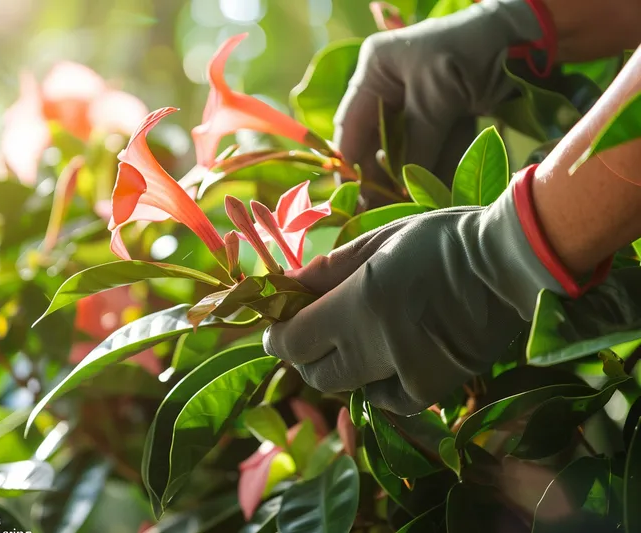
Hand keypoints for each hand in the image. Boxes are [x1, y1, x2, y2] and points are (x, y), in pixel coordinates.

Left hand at [263, 168, 610, 414]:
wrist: (511, 264)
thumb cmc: (442, 241)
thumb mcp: (380, 241)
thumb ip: (328, 271)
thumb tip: (287, 288)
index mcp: (360, 303)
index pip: (292, 341)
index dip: (277, 336)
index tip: (277, 326)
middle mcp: (378, 346)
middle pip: (314, 373)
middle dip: (305, 353)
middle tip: (314, 330)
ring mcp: (407, 373)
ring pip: (347, 389)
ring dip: (340, 368)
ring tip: (357, 336)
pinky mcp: (434, 389)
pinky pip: (385, 401)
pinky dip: (377, 384)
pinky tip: (389, 357)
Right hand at [335, 0, 547, 204]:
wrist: (529, 36)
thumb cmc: (472, 49)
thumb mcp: (437, 95)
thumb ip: (417, 143)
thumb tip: (400, 190)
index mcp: (377, 70)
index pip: (352, 124)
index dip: (350, 163)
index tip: (352, 197)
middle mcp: (392, 87)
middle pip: (378, 141)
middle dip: (383, 176)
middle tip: (379, 211)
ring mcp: (420, 101)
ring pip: (408, 149)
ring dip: (413, 178)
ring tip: (409, 208)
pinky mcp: (446, 114)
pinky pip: (436, 147)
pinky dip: (439, 169)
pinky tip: (436, 193)